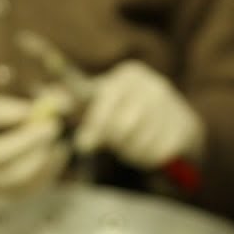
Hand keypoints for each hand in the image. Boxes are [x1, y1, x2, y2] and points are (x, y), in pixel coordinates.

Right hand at [0, 86, 68, 194]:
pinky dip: (41, 177)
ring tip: (59, 145)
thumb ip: (9, 110)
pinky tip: (54, 158)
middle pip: (13, 175)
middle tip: (56, 130)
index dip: (29, 141)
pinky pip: (22, 192)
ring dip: (46, 168)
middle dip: (40, 154)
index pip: (0, 154)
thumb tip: (46, 112)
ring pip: (22, 188)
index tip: (52, 124)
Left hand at [73, 60, 204, 169]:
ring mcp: (171, 107)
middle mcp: (152, 85)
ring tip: (132, 144)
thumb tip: (50, 98)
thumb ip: (77, 99)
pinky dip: (146, 158)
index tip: (83, 144)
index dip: (93, 125)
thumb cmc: (131, 111)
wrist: (179, 124)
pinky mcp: (183, 129)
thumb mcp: (106, 99)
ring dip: (128, 151)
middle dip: (111, 140)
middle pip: (118, 126)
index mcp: (129, 75)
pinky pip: (153, 154)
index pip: (106, 100)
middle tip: (114, 142)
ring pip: (134, 142)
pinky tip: (149, 149)